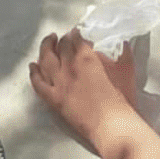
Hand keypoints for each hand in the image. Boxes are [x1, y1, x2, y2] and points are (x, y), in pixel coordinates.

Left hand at [29, 28, 137, 148]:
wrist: (111, 125)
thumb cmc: (122, 99)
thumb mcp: (127, 72)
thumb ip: (125, 56)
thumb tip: (124, 43)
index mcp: (87, 59)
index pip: (77, 40)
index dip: (76, 34)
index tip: (77, 33)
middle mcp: (69, 67)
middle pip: (61, 47)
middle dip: (63, 39)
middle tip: (65, 36)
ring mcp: (59, 84)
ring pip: (46, 60)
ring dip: (46, 48)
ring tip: (49, 41)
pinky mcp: (54, 99)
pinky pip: (38, 84)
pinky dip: (34, 73)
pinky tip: (32, 66)